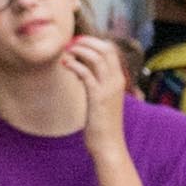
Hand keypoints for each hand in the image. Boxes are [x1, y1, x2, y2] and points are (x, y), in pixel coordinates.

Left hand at [58, 36, 128, 156]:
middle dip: (87, 42)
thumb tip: (81, 71)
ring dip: (79, 51)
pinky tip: (66, 65)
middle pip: (106, 48)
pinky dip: (75, 65)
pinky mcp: (98, 97)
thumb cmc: (103, 124)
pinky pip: (86, 73)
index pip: (111, 50)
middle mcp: (117, 80)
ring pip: (96, 57)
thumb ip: (96, 83)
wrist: (109, 144)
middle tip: (71, 44)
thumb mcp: (102, 99)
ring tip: (67, 53)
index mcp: (119, 79)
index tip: (78, 44)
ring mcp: (109, 88)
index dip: (94, 42)